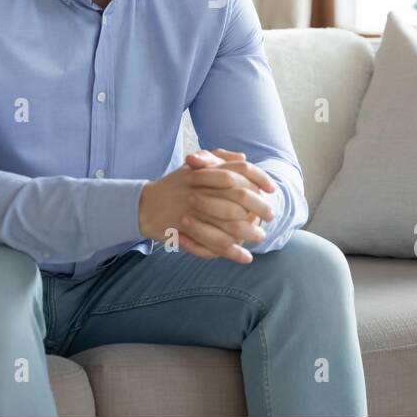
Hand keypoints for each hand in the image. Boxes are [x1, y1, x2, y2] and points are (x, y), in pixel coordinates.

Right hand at [137, 149, 275, 262]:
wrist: (143, 204)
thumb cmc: (173, 185)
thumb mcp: (193, 166)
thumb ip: (219, 159)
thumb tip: (244, 159)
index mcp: (203, 171)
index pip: (239, 170)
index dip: (259, 179)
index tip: (272, 190)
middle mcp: (199, 188)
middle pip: (238, 197)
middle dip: (259, 208)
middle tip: (270, 216)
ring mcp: (192, 210)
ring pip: (228, 224)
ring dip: (249, 233)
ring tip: (260, 238)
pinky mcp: (185, 230)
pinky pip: (212, 244)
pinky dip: (231, 253)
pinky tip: (244, 257)